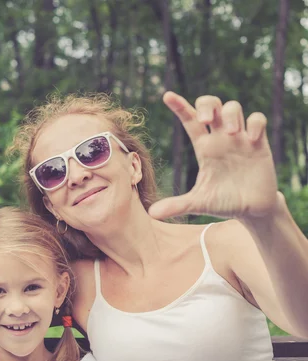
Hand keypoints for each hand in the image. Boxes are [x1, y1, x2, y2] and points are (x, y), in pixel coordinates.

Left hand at [148, 92, 277, 219]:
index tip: (167, 96)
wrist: (252, 210)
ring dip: (231, 114)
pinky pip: (258, 120)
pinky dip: (255, 124)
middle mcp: (220, 139)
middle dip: (207, 104)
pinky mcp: (259, 144)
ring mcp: (240, 139)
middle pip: (211, 105)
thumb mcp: (199, 203)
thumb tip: (151, 213)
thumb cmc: (224, 202)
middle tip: (206, 119)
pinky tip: (252, 138)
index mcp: (204, 148)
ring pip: (234, 108)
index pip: (189, 121)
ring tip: (232, 132)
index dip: (180, 107)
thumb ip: (177, 205)